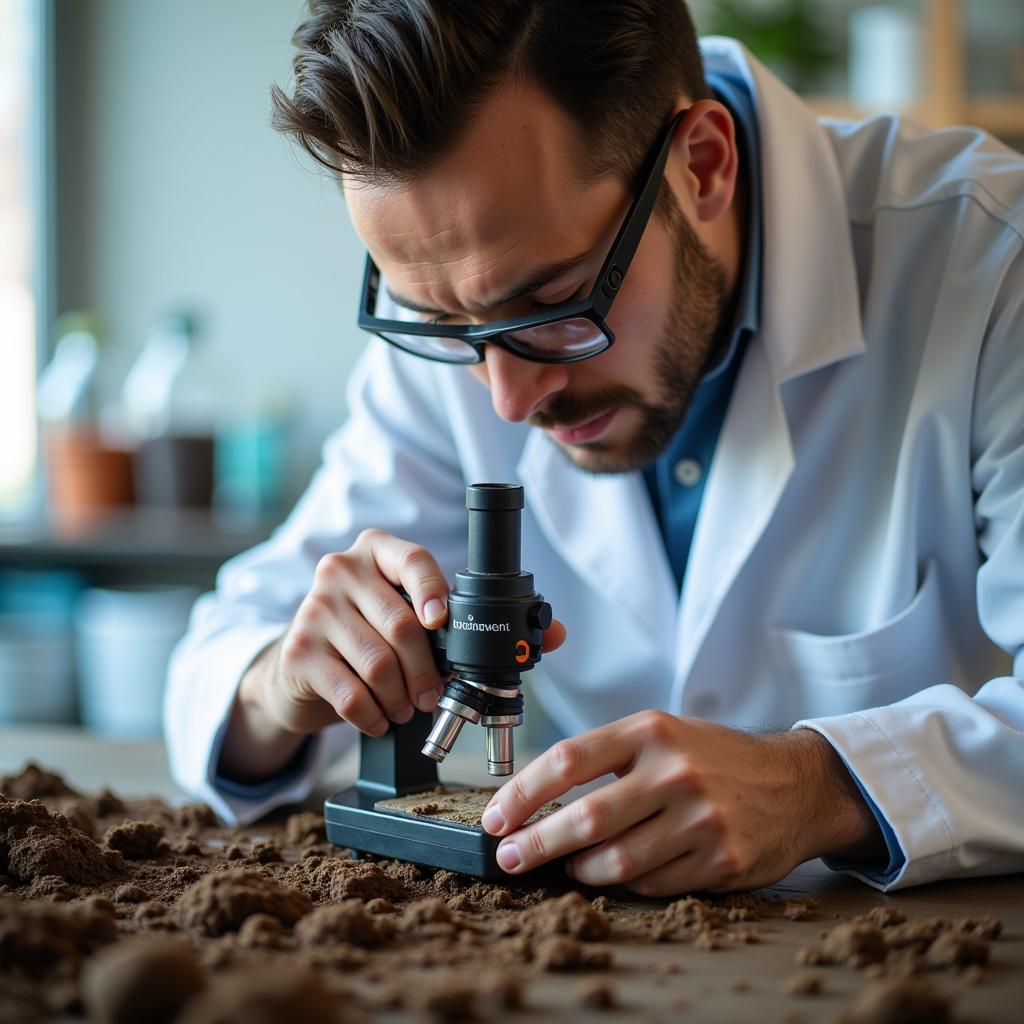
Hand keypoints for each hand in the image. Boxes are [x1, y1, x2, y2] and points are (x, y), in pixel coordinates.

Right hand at [258, 529, 565, 737]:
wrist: (302, 668)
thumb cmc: (372, 638)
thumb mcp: (419, 621)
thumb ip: (477, 623)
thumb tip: (554, 634)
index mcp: (377, 552)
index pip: (413, 560)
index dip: (434, 591)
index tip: (444, 623)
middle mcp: (340, 570)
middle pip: (401, 624)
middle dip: (428, 672)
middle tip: (432, 697)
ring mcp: (313, 609)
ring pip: (378, 663)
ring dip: (401, 698)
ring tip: (404, 708)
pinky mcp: (297, 652)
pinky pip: (349, 693)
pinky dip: (373, 716)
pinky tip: (378, 718)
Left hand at [480, 711, 886, 894]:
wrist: (796, 782)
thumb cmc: (715, 757)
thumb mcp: (662, 733)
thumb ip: (607, 757)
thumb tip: (539, 797)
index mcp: (651, 731)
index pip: (569, 760)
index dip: (523, 792)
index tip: (497, 816)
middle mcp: (675, 771)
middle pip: (586, 817)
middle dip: (536, 844)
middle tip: (510, 857)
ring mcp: (700, 819)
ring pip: (617, 861)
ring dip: (580, 870)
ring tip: (568, 867)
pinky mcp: (721, 860)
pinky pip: (653, 884)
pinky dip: (626, 883)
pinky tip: (617, 875)